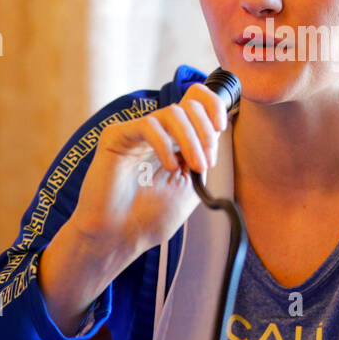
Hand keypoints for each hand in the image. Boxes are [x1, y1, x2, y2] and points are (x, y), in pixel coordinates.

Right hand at [39, 82, 230, 334]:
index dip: (213, 105)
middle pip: (189, 104)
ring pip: (173, 113)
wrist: (120, 237)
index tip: (222, 126)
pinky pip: (147, 124)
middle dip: (206, 131)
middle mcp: (158, 132)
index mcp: (176, 140)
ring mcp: (137, 132)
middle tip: (206, 162)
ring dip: (191, 140)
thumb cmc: (150, 218)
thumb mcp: (190, 188)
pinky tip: (169, 167)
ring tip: (194, 168)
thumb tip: (216, 136)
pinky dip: (164, 144)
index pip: (196, 102)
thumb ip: (202, 160)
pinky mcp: (117, 136)